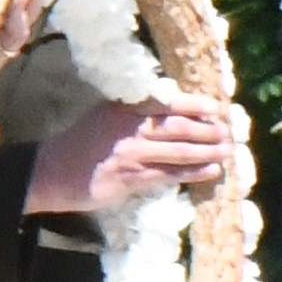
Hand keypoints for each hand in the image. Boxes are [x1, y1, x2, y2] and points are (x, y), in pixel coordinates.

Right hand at [31, 89, 234, 214]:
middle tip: (227, 132)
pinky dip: (193, 173)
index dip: (195, 104)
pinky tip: (210, 171)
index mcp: (124, 108)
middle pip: (179, 127)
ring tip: (226, 151)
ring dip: (207, 152)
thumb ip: (136, 110)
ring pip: (179, 152)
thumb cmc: (85, 141)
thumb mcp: (107, 114)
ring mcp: (132, 155)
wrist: (54, 170)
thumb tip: (174, 104)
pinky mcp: (131, 179)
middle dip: (208, 130)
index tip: (216, 106)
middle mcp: (130, 129)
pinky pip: (170, 175)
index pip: (167, 102)